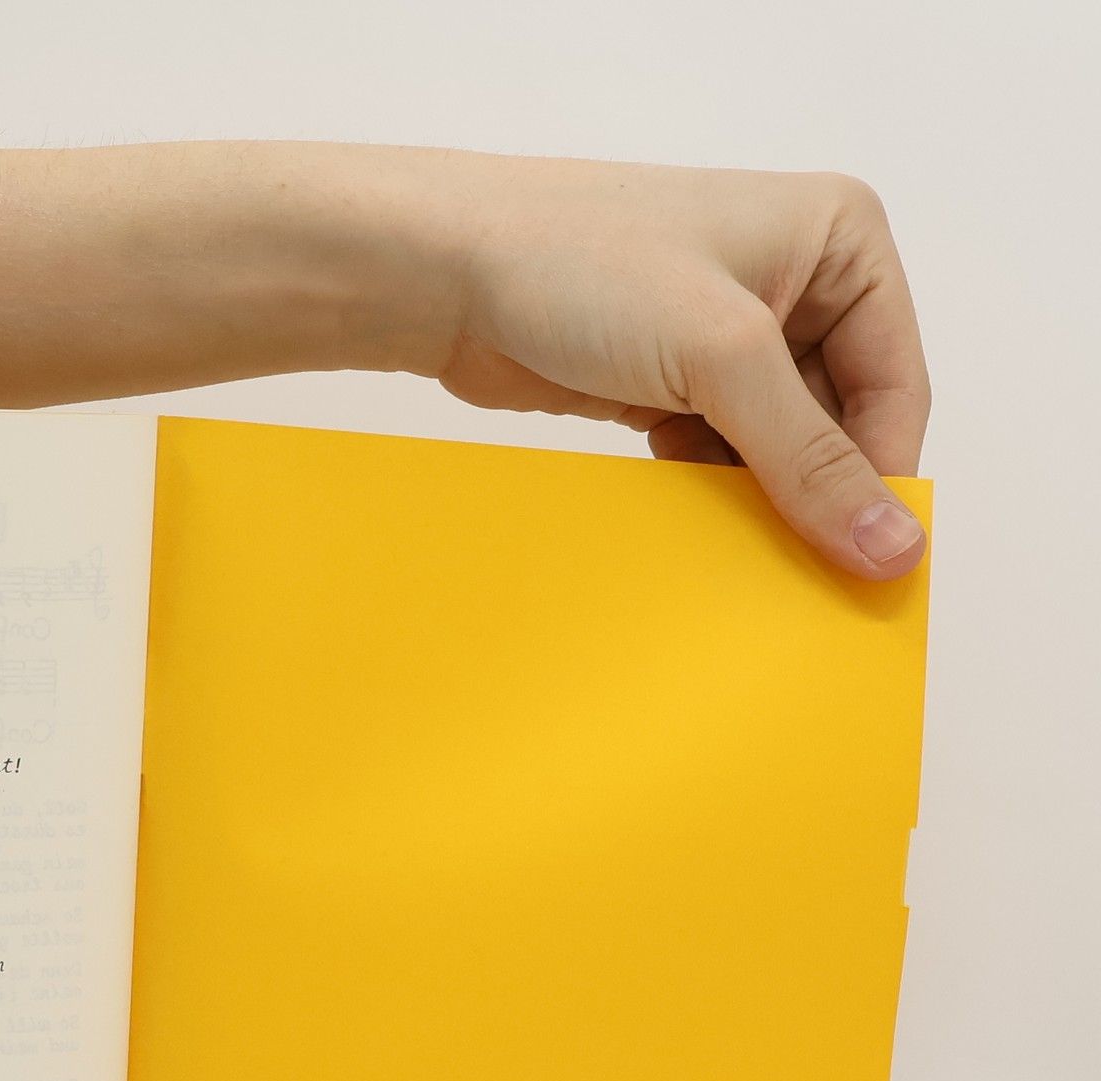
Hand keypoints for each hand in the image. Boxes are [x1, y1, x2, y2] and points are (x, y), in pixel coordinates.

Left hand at [380, 153, 930, 578]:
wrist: (446, 275)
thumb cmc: (580, 267)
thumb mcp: (719, 357)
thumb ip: (807, 457)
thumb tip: (891, 544)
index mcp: (840, 240)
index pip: (895, 385)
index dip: (882, 478)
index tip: (870, 570)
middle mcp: (794, 282)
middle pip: (839, 422)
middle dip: (816, 494)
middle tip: (802, 578)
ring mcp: (727, 337)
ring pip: (775, 448)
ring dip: (757, 502)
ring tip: (739, 555)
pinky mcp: (668, 382)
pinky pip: (717, 457)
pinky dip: (708, 494)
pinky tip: (688, 526)